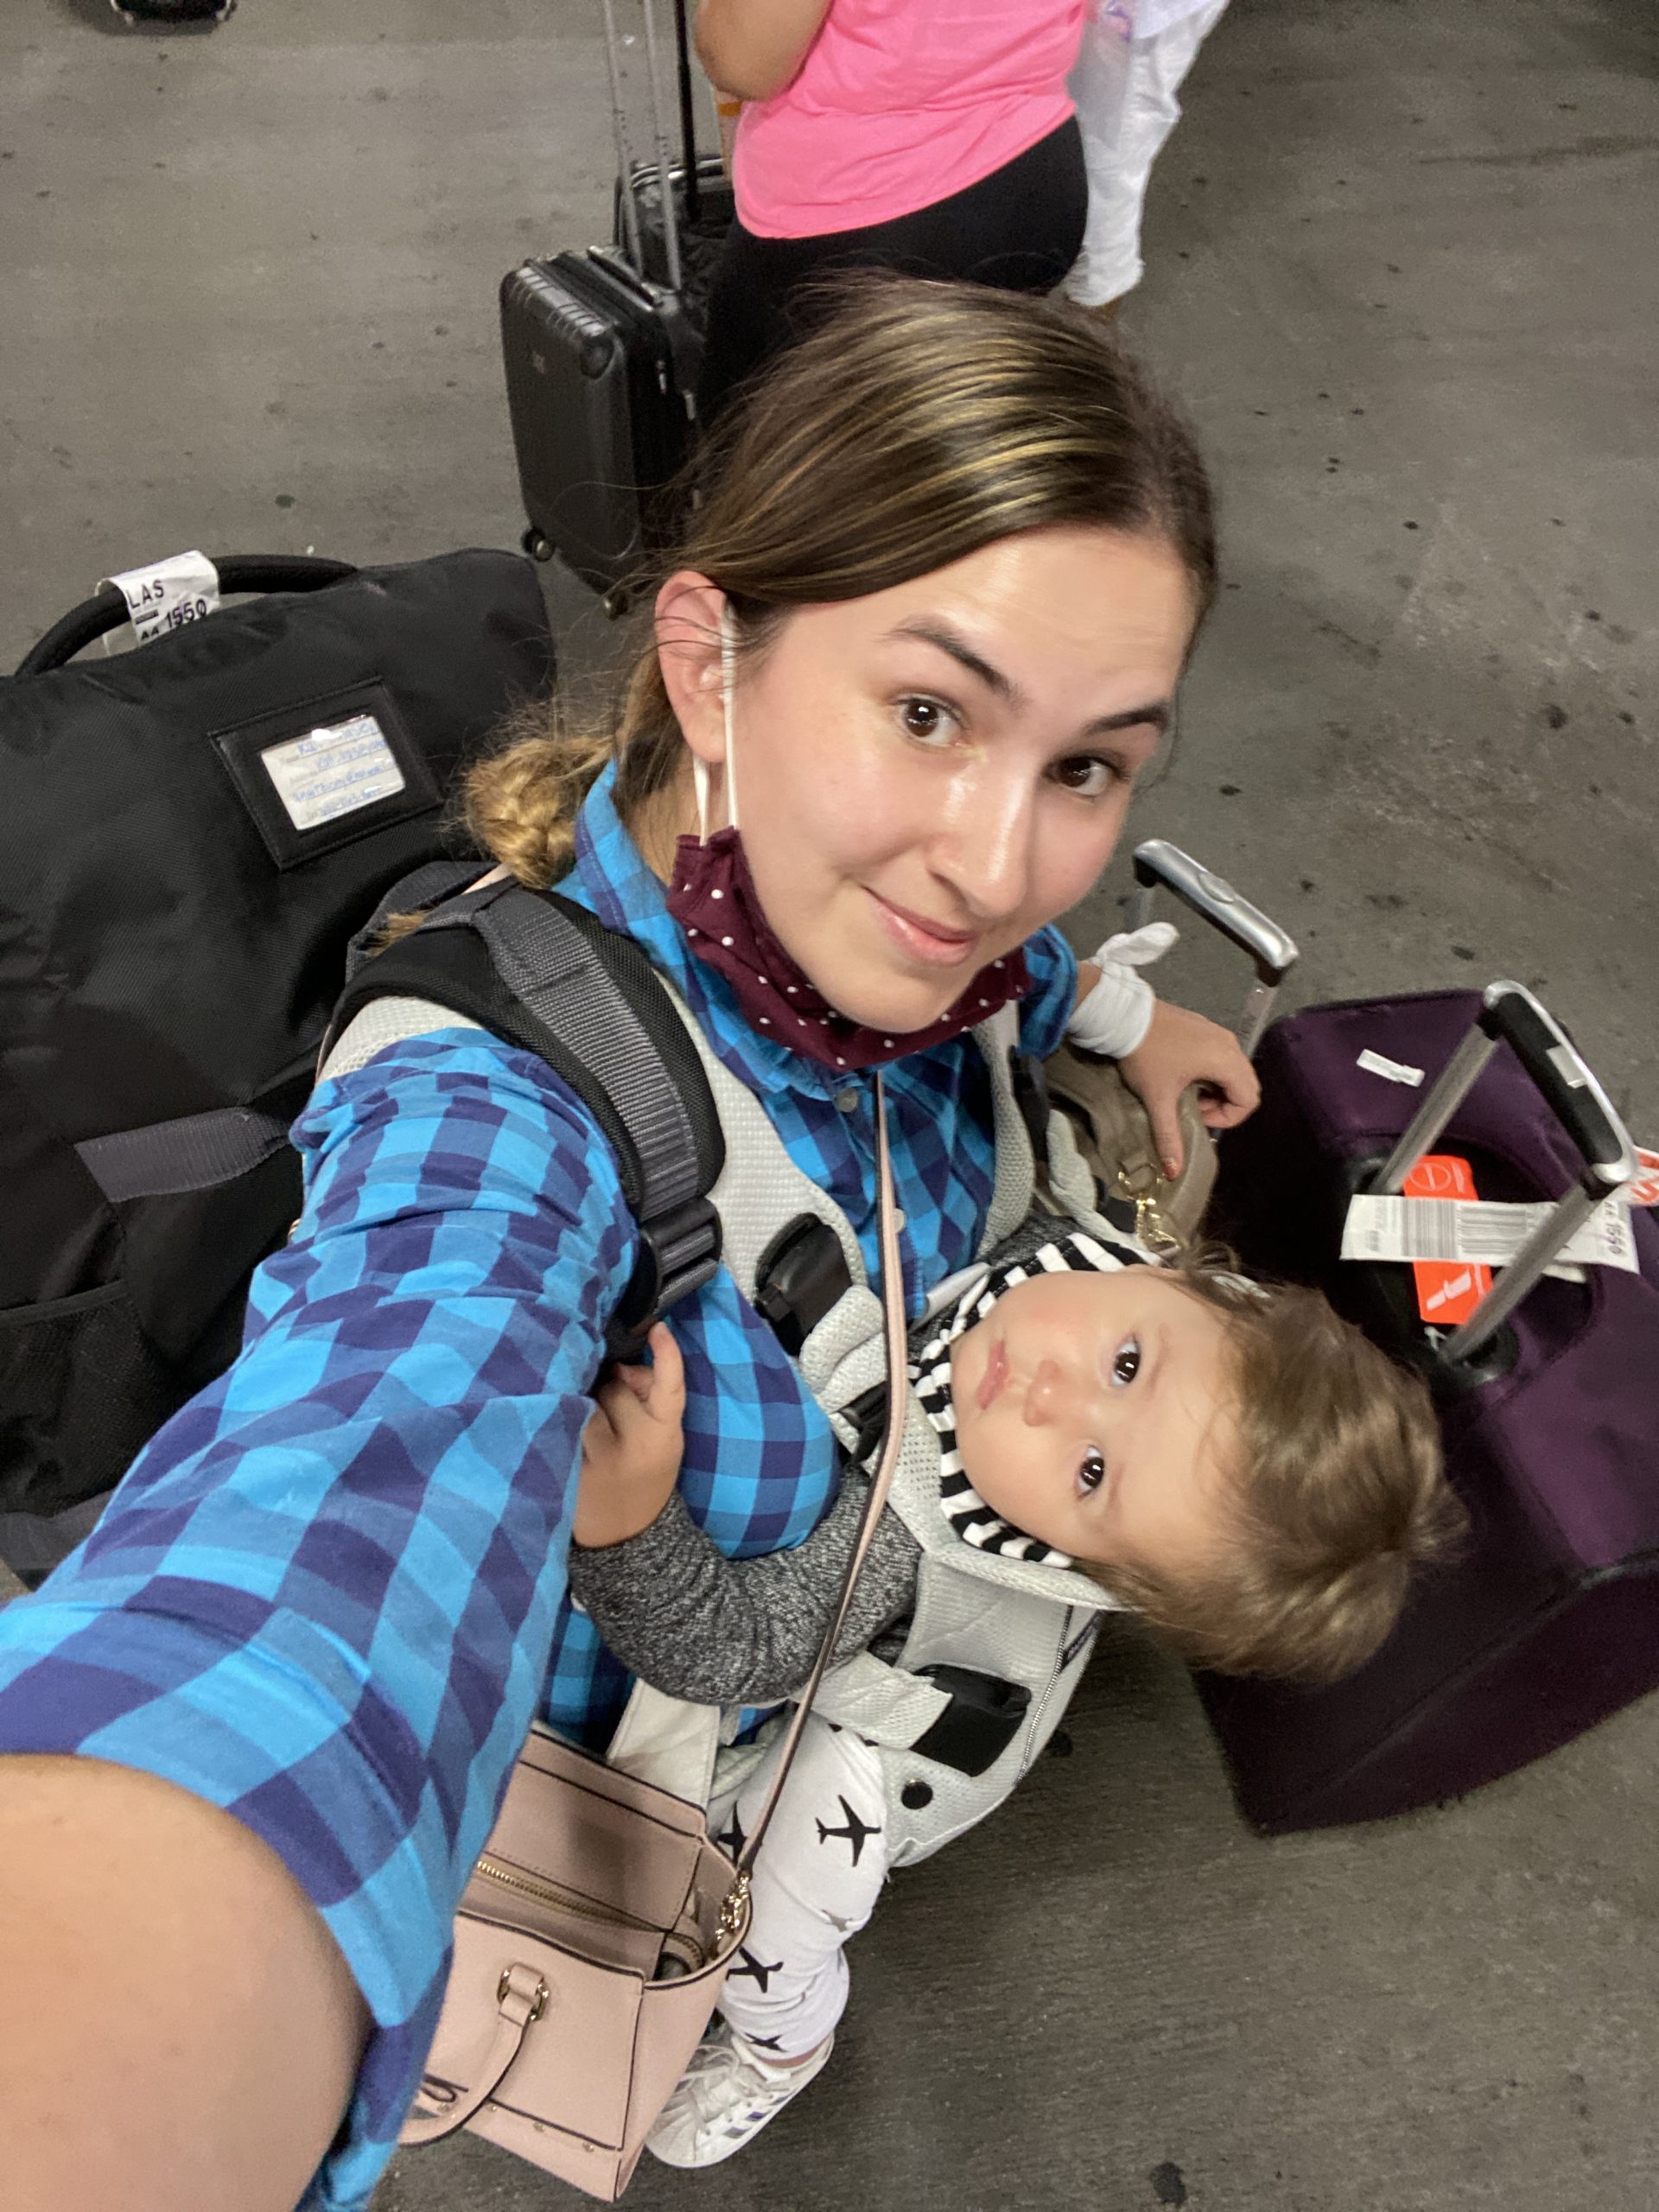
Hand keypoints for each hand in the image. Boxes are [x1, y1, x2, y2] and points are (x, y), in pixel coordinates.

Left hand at [574, 1324, 686, 1549]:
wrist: (625, 1534)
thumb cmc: (645, 1471)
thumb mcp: (666, 1438)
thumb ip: (650, 1396)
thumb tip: (620, 1367)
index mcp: (664, 1437)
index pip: (669, 1389)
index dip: (667, 1356)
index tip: (659, 1326)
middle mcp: (632, 1447)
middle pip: (614, 1387)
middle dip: (608, 1389)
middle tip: (608, 1412)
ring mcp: (595, 1459)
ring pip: (583, 1400)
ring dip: (581, 1403)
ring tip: (586, 1427)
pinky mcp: (564, 1469)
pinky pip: (558, 1423)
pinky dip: (558, 1417)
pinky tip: (558, 1424)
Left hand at [1116, 999, 1260, 1178]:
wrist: (1123, 1016)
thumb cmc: (1145, 1056)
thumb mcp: (1157, 1099)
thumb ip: (1169, 1136)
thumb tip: (1174, 1172)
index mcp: (1226, 1060)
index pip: (1248, 1099)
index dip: (1227, 1117)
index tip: (1199, 1119)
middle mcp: (1229, 1044)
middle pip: (1246, 1084)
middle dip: (1225, 1104)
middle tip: (1195, 1110)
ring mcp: (1218, 1032)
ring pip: (1234, 1069)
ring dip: (1218, 1088)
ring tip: (1189, 1095)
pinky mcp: (1205, 1026)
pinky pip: (1222, 1055)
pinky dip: (1212, 1071)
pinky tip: (1184, 1075)